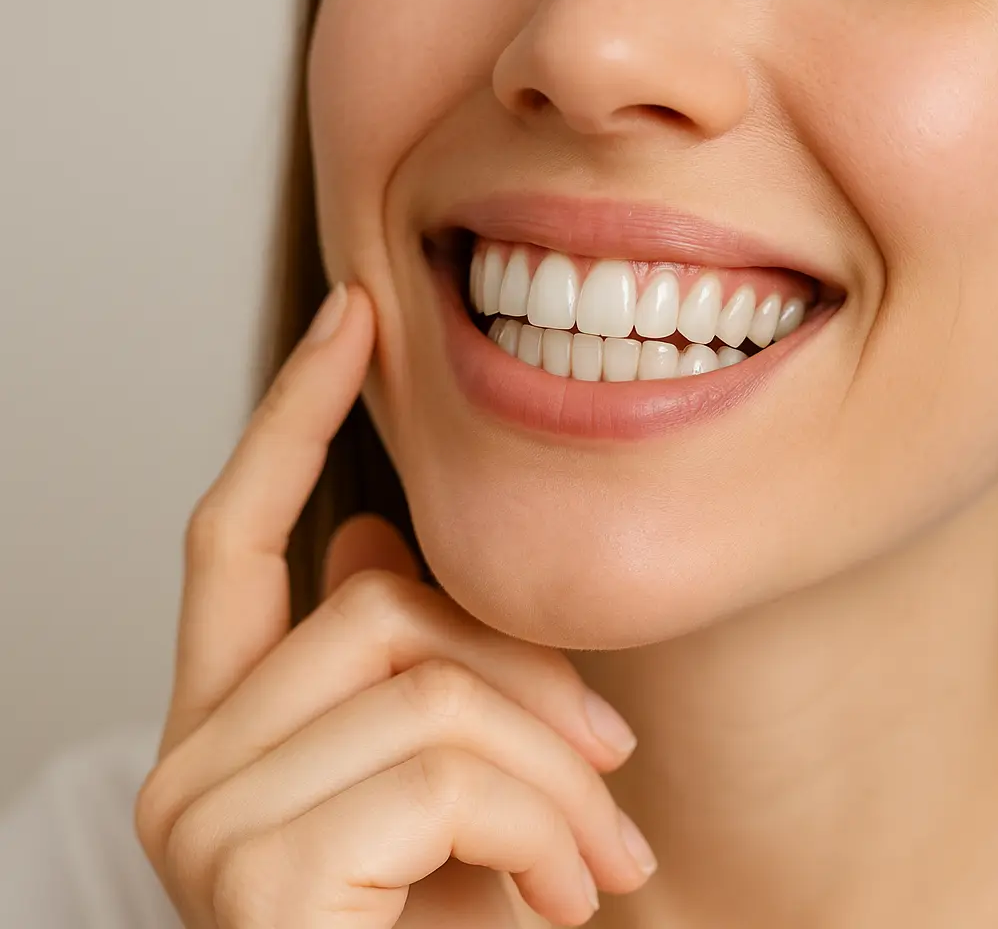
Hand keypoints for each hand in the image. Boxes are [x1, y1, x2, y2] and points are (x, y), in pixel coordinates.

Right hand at [134, 284, 655, 927]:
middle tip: (619, 781)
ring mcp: (208, 817)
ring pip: (431, 681)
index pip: (236, 535)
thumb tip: (373, 530)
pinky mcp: (257, 875)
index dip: (294, 414)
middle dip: (536, 678)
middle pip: (381, 600)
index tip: (356, 315)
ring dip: (560, 776)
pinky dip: (544, 828)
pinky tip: (562, 902)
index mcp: (234, 729)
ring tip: (604, 868)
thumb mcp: (457, 803)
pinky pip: (445, 769)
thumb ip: (413, 674)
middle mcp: (191, 762)